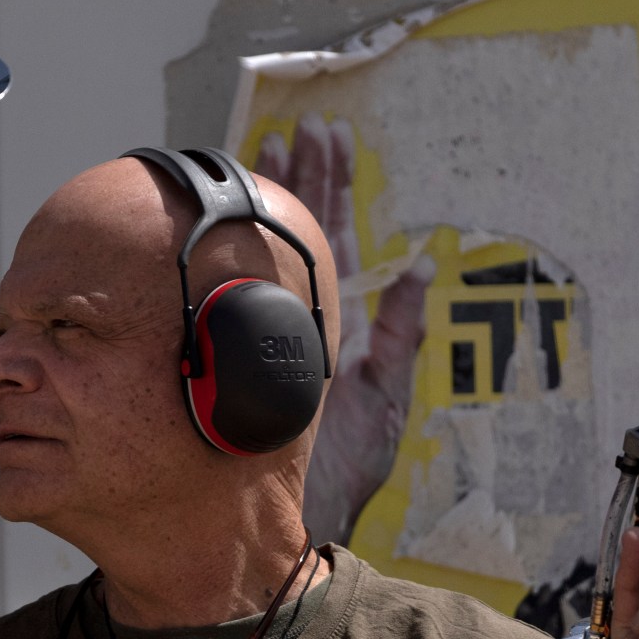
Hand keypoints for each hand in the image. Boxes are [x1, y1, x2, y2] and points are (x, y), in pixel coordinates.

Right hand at [254, 115, 432, 544]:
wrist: (287, 512)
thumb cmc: (340, 466)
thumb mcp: (386, 396)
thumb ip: (402, 331)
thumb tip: (420, 264)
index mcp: (336, 318)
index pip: (334, 233)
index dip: (332, 182)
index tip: (327, 135)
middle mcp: (298, 314)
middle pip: (299, 226)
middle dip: (297, 174)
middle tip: (293, 126)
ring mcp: (262, 326)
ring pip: (265, 244)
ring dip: (266, 195)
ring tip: (266, 144)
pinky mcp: (234, 346)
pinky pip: (229, 282)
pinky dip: (226, 243)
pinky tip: (218, 209)